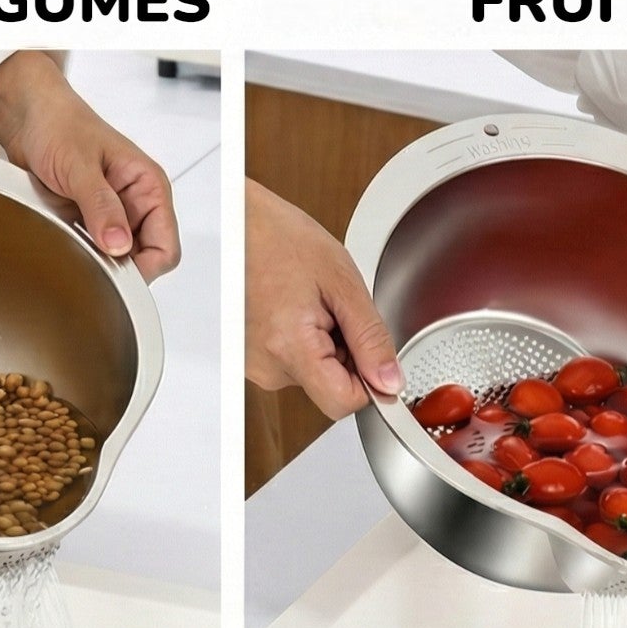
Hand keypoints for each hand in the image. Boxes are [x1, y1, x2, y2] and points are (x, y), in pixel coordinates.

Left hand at [0, 52, 179, 280]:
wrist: (27, 117)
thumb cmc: (58, 124)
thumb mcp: (80, 165)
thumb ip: (101, 206)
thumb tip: (119, 244)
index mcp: (149, 187)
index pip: (166, 248)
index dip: (144, 268)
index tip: (113, 269)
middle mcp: (137, 206)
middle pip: (143, 262)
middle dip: (117, 266)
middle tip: (87, 254)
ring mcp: (115, 217)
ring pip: (118, 262)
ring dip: (96, 260)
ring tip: (71, 237)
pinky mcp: (92, 224)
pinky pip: (94, 254)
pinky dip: (81, 254)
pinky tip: (64, 237)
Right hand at [245, 179, 402, 419]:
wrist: (237, 225)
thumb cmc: (280, 240)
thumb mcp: (342, 282)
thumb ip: (370, 338)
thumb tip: (389, 382)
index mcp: (290, 346)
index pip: (342, 402)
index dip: (368, 382)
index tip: (373, 355)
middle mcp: (267, 366)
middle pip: (330, 387)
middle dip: (344, 353)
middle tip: (332, 309)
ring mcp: (255, 366)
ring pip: (313, 375)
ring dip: (323, 345)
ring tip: (308, 304)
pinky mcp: (250, 361)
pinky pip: (293, 364)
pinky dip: (303, 341)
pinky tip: (293, 309)